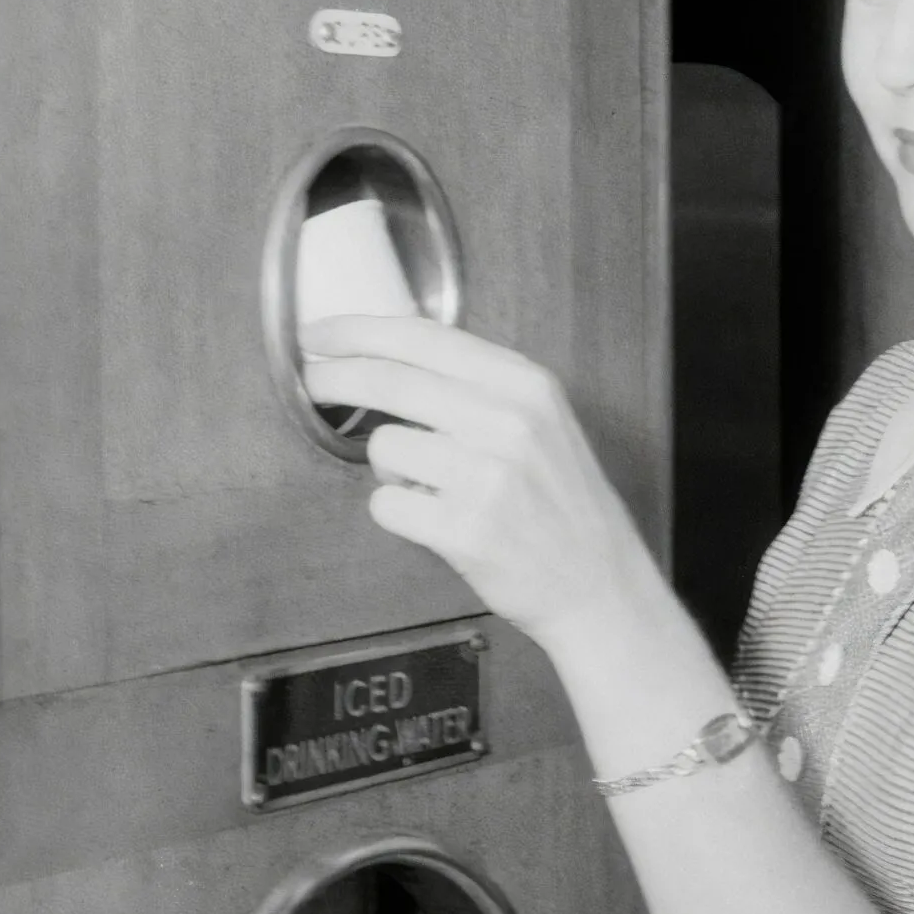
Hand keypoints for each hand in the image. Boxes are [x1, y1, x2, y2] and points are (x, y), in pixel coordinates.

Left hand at [298, 314, 640, 648]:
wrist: (600, 582)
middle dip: (336, 379)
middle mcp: (509, 423)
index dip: (359, 331)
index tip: (321, 335)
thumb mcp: (543, 420)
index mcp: (527, 385)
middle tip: (314, 383)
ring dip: (390, 467)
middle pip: (390, 380)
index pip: (424, 338)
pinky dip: (397, 511)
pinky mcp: (466, 531)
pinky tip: (431, 519)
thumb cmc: (563, 502)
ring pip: (384, 446)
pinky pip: (387, 504)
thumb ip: (481, 384)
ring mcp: (489, 478)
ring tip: (428, 485)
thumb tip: (394, 350)